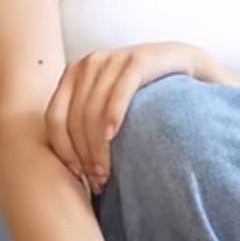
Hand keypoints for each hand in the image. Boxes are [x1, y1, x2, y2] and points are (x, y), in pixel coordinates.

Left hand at [45, 40, 214, 194]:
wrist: (184, 63)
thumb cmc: (145, 93)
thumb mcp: (108, 103)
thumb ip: (86, 122)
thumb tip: (66, 168)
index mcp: (74, 73)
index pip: (55, 117)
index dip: (62, 149)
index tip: (77, 175)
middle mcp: (90, 63)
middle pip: (74, 118)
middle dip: (83, 155)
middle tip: (98, 182)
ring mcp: (113, 59)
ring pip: (93, 110)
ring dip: (98, 148)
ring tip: (108, 173)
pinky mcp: (138, 60)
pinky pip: (119, 91)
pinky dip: (113, 115)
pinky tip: (113, 136)